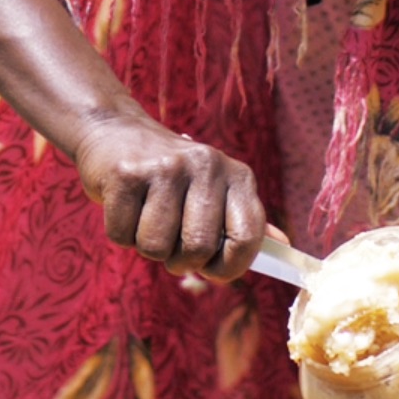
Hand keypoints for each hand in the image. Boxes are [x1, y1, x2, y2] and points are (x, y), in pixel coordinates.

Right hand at [71, 110, 264, 281]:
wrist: (115, 131)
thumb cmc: (173, 175)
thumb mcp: (216, 189)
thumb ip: (246, 220)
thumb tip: (283, 247)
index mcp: (237, 174)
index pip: (248, 238)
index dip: (228, 267)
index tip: (211, 267)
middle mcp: (206, 165)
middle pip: (197, 249)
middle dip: (180, 260)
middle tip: (171, 239)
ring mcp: (165, 167)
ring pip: (156, 248)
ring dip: (147, 246)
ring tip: (148, 216)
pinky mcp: (125, 174)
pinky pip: (122, 236)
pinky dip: (121, 233)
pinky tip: (127, 206)